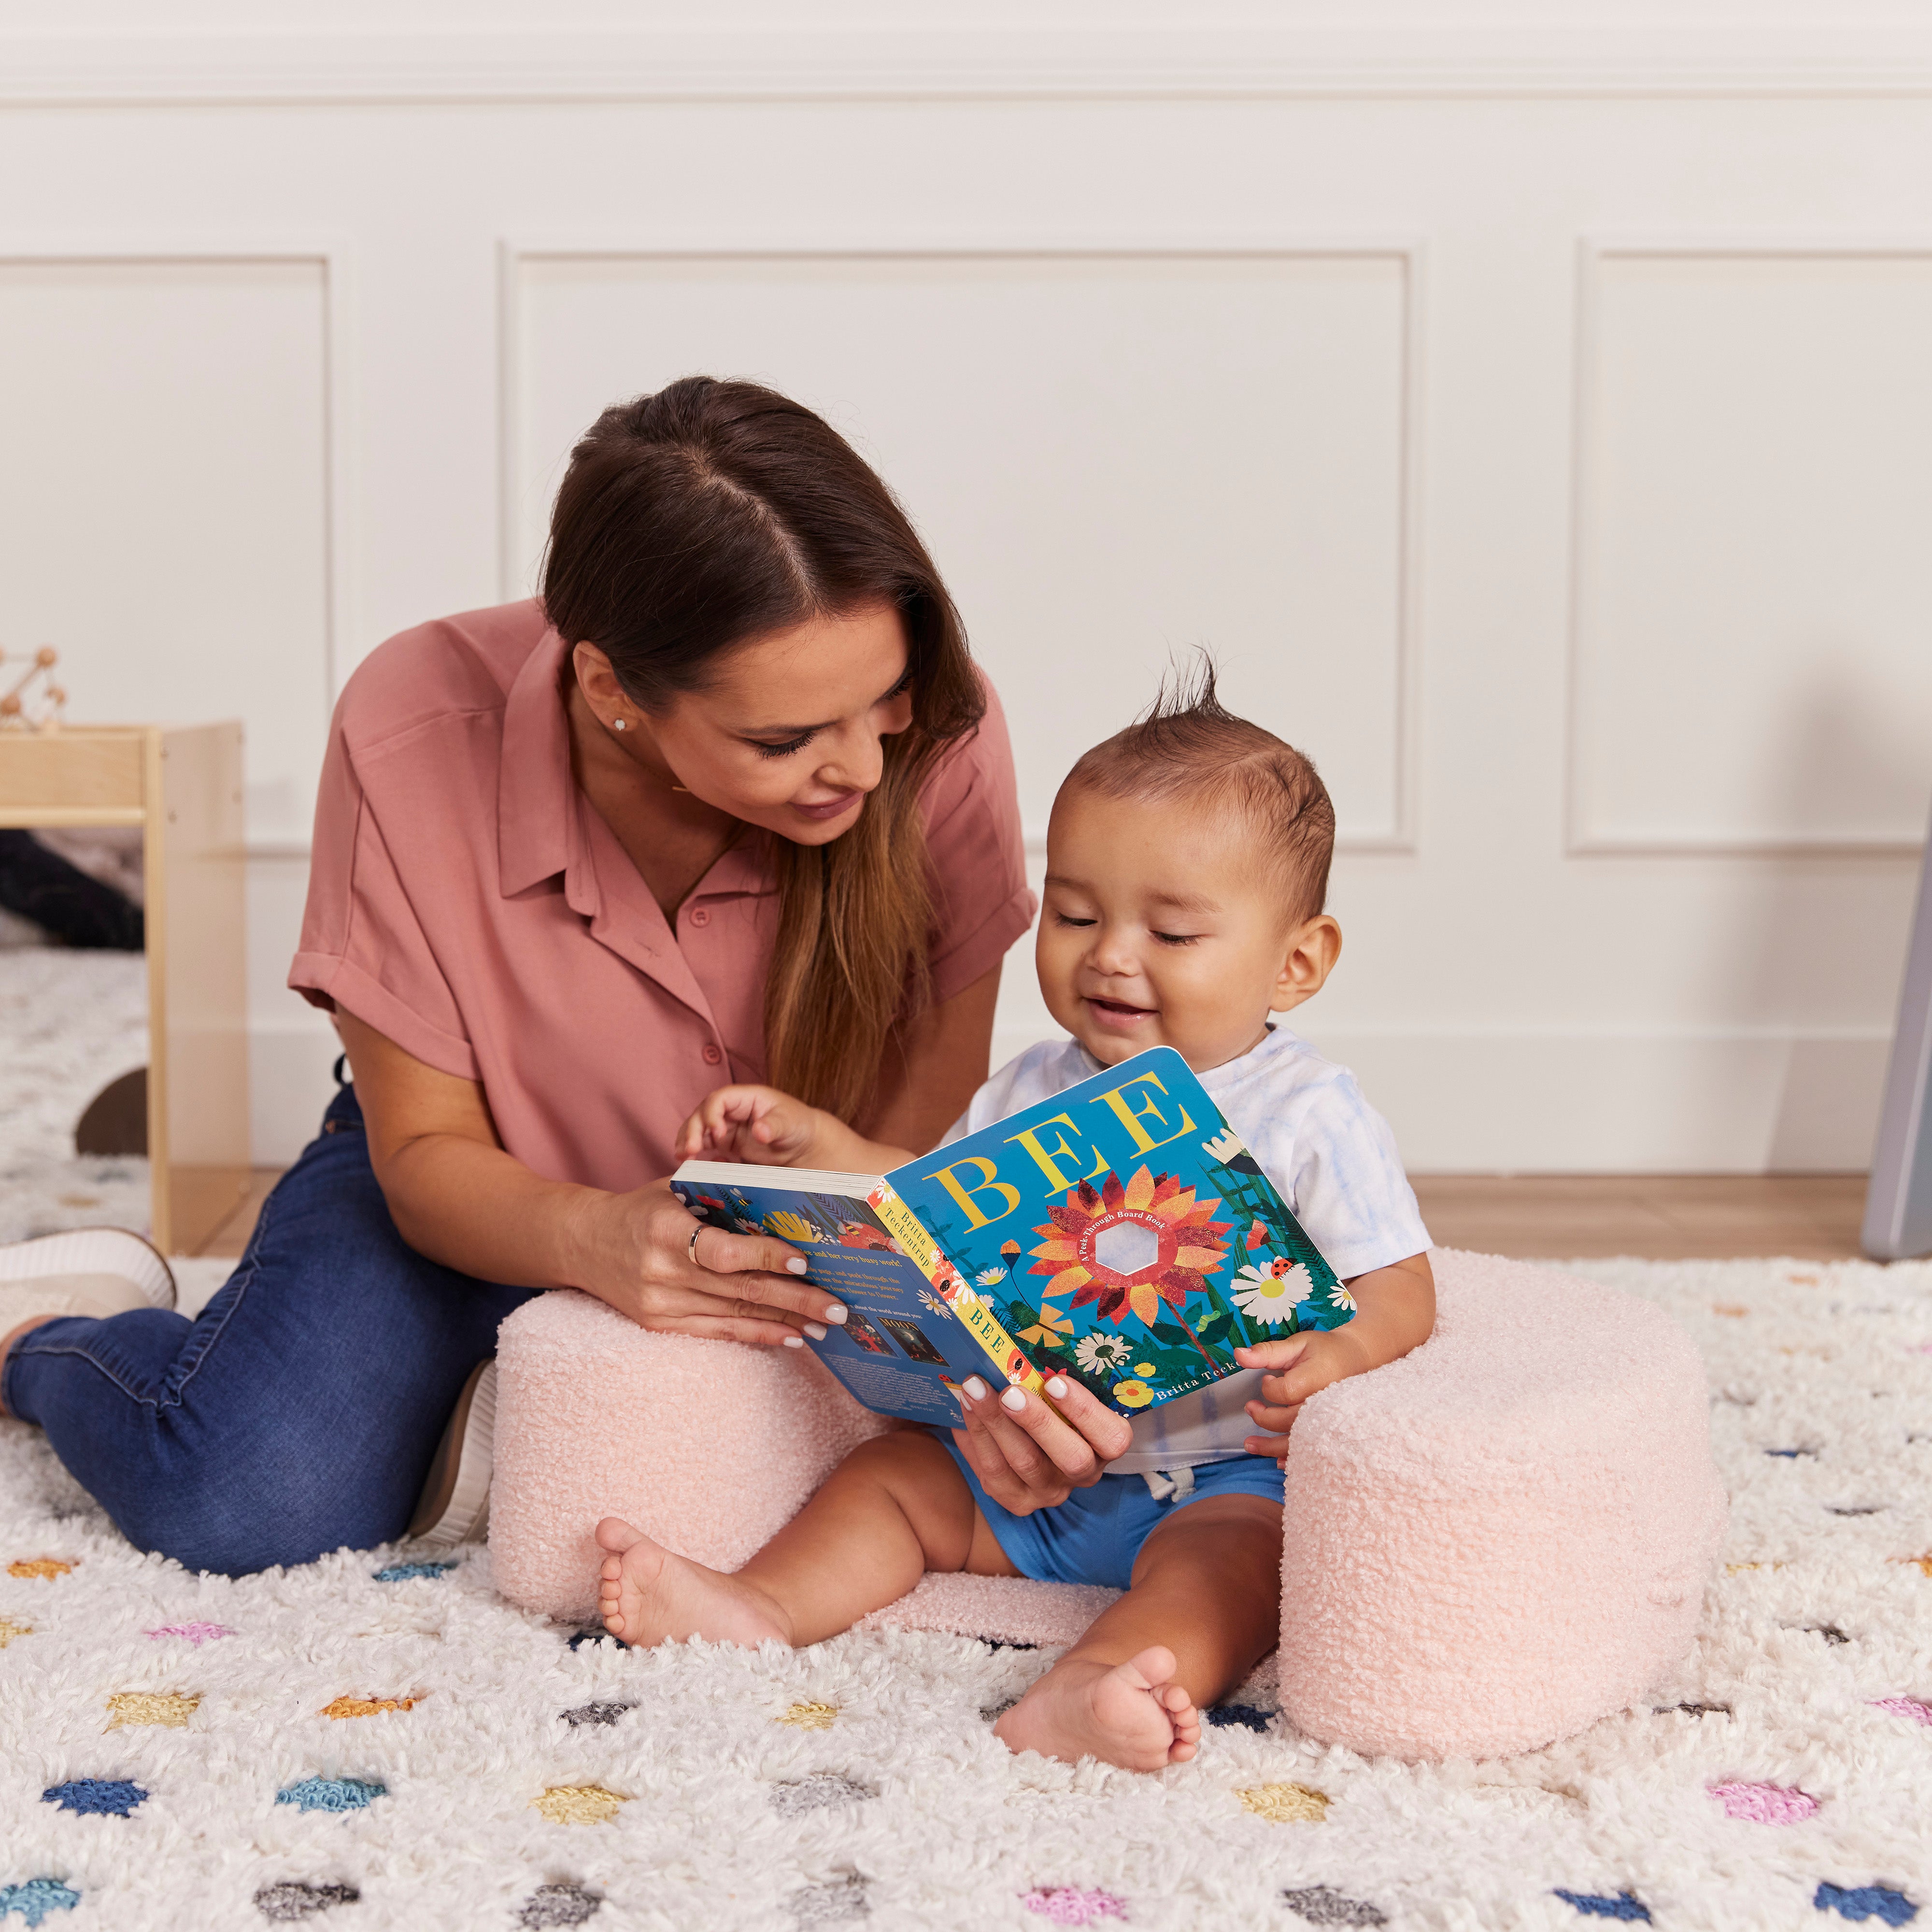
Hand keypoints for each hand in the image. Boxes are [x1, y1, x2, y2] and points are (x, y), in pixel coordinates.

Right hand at [566, 1180, 849, 1346]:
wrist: (585, 1243)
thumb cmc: (643, 1208)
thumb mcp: (675, 1188)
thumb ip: (721, 1191)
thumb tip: (784, 1194)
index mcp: (666, 1230)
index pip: (725, 1250)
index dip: (767, 1257)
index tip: (806, 1261)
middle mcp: (662, 1272)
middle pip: (739, 1289)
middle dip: (795, 1300)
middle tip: (838, 1307)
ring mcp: (660, 1304)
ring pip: (734, 1315)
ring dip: (784, 1322)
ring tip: (825, 1326)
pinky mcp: (659, 1325)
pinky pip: (717, 1332)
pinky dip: (757, 1334)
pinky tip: (790, 1337)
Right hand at [676, 1084, 827, 1166]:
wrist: (804, 1146)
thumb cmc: (798, 1125)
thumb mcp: (790, 1122)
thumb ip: (774, 1126)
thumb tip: (758, 1131)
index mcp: (745, 1098)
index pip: (719, 1099)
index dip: (712, 1114)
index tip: (717, 1133)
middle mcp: (732, 1111)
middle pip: (702, 1114)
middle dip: (692, 1130)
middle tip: (689, 1150)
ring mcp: (727, 1128)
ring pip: (699, 1130)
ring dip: (687, 1142)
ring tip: (682, 1159)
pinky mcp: (726, 1145)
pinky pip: (705, 1147)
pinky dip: (696, 1155)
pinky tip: (695, 1167)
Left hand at [950, 1373, 1133, 1515]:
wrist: (1024, 1448)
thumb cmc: (1051, 1408)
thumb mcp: (1064, 1397)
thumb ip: (1055, 1381)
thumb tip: (1022, 1348)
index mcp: (1104, 1445)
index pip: (1112, 1438)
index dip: (1085, 1411)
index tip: (1055, 1381)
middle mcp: (1083, 1474)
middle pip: (1071, 1458)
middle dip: (1038, 1422)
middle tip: (1009, 1392)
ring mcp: (1050, 1491)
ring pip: (1026, 1463)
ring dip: (997, 1423)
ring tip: (975, 1390)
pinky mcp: (1017, 1500)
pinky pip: (995, 1473)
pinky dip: (978, 1436)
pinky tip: (965, 1409)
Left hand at [1236, 1328, 1371, 1462]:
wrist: (1358, 1360)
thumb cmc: (1325, 1351)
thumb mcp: (1297, 1344)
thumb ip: (1268, 1352)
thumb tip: (1238, 1354)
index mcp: (1317, 1379)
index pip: (1286, 1391)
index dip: (1270, 1388)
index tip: (1267, 1380)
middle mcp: (1326, 1404)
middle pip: (1291, 1421)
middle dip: (1264, 1418)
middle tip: (1250, 1408)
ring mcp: (1331, 1422)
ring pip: (1299, 1442)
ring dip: (1271, 1447)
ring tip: (1249, 1444)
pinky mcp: (1333, 1433)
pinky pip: (1313, 1452)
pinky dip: (1294, 1460)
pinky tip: (1278, 1461)